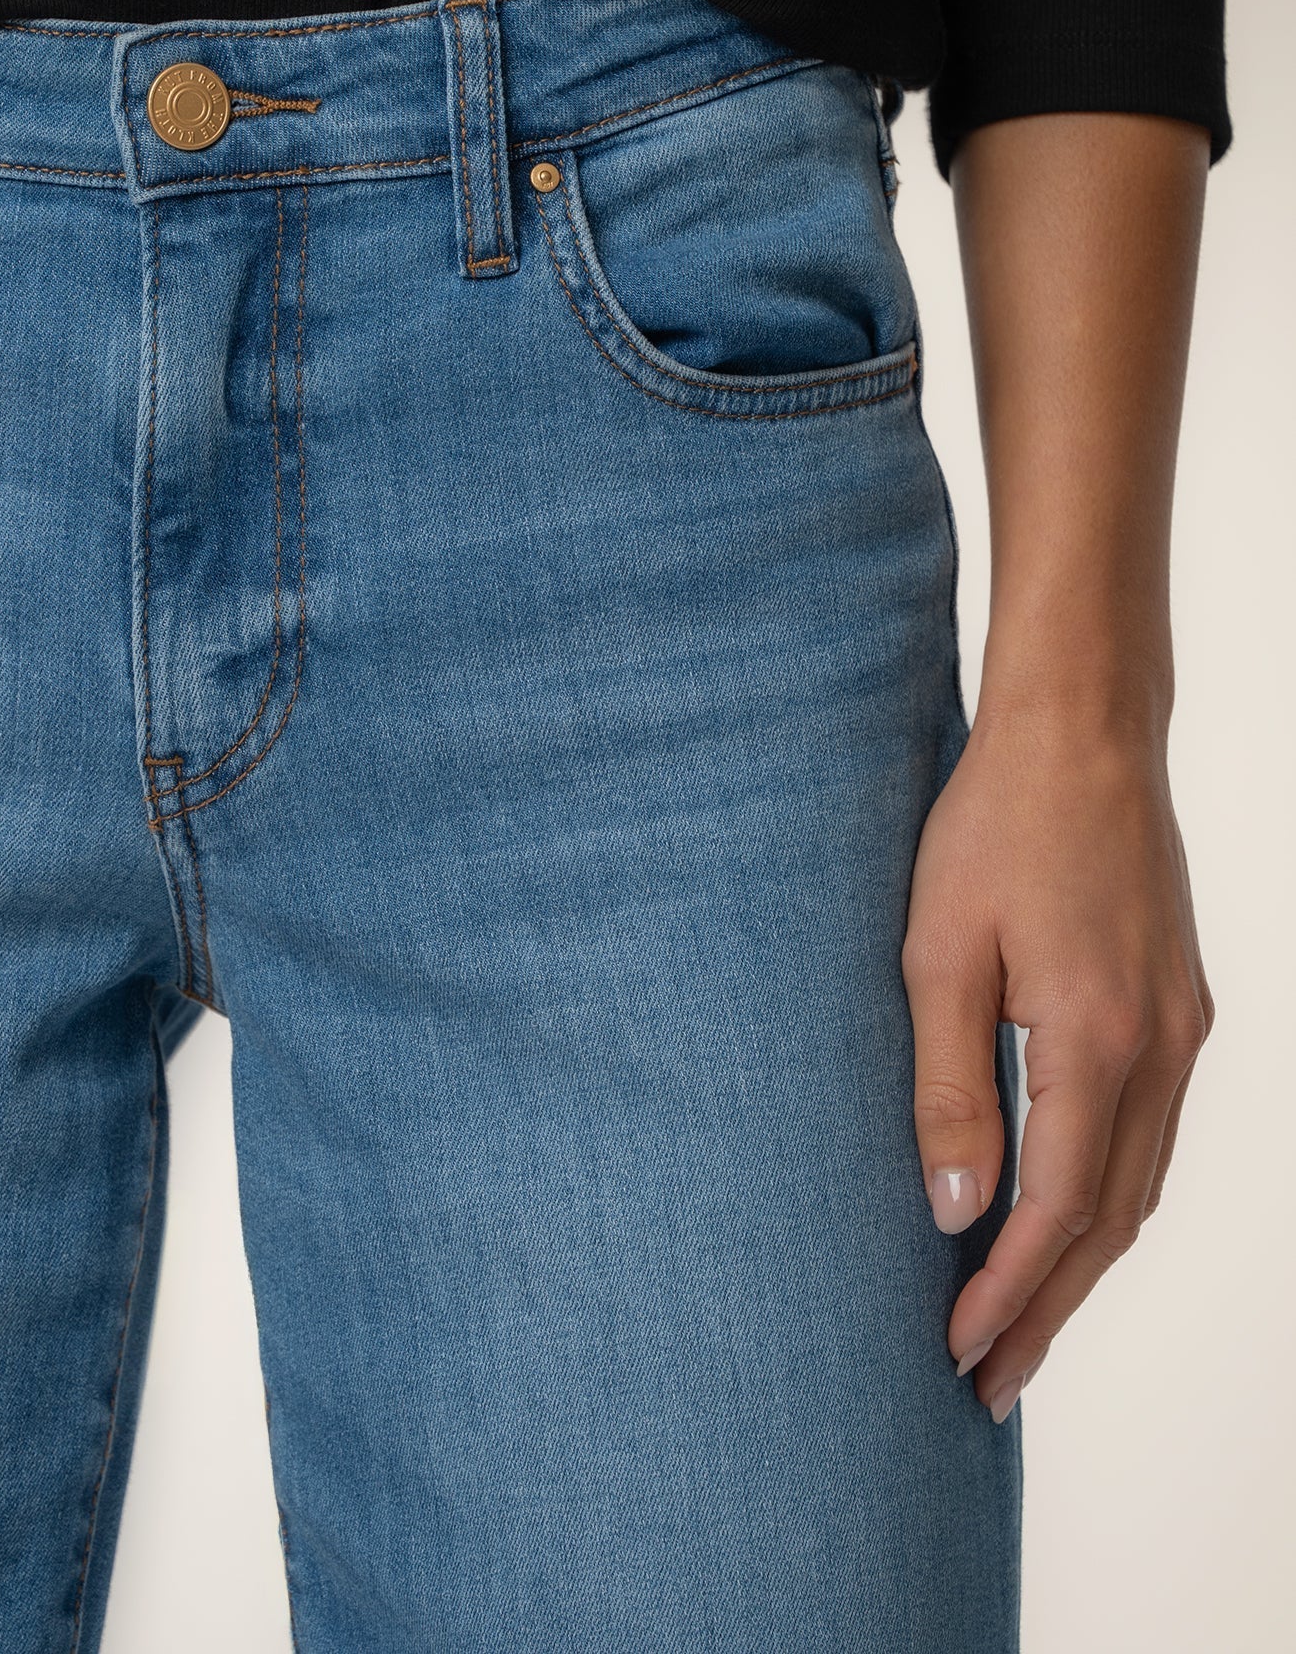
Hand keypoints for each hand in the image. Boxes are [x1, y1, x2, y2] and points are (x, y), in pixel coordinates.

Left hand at [902, 703, 1212, 1421]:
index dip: (1008, 1293)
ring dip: (1081, 1263)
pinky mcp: (1178, 1007)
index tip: (958, 1353)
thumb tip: (956, 1213)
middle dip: (1049, 1310)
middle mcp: (1161, 1048)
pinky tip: (1066, 1220)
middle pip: (1112, 1220)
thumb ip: (948, 1086)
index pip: (1057, 1210)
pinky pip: (1150, 1133)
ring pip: (1140, 1183)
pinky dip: (1107, 1197)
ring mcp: (1182, 1028)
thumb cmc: (992, 828)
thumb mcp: (938, 954)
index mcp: (1098, 1039)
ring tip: (1022, 1325)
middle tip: (991, 1384)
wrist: (1081, 736)